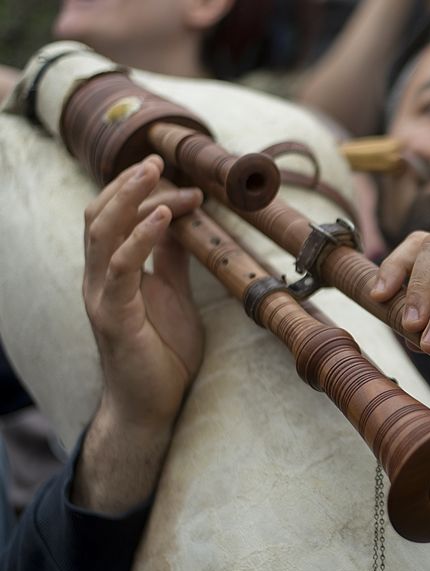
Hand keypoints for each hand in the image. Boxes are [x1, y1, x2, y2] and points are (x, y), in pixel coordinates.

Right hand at [83, 155, 203, 429]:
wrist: (151, 405)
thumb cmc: (162, 355)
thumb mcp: (174, 296)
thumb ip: (172, 261)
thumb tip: (183, 224)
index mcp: (113, 273)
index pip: (116, 219)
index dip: (143, 194)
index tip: (181, 181)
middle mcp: (100, 279)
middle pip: (100, 216)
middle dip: (128, 184)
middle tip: (158, 159)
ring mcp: (101, 295)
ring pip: (102, 232)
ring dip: (130, 198)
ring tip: (156, 172)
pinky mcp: (112, 315)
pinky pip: (122, 267)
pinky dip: (141, 237)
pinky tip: (164, 217)